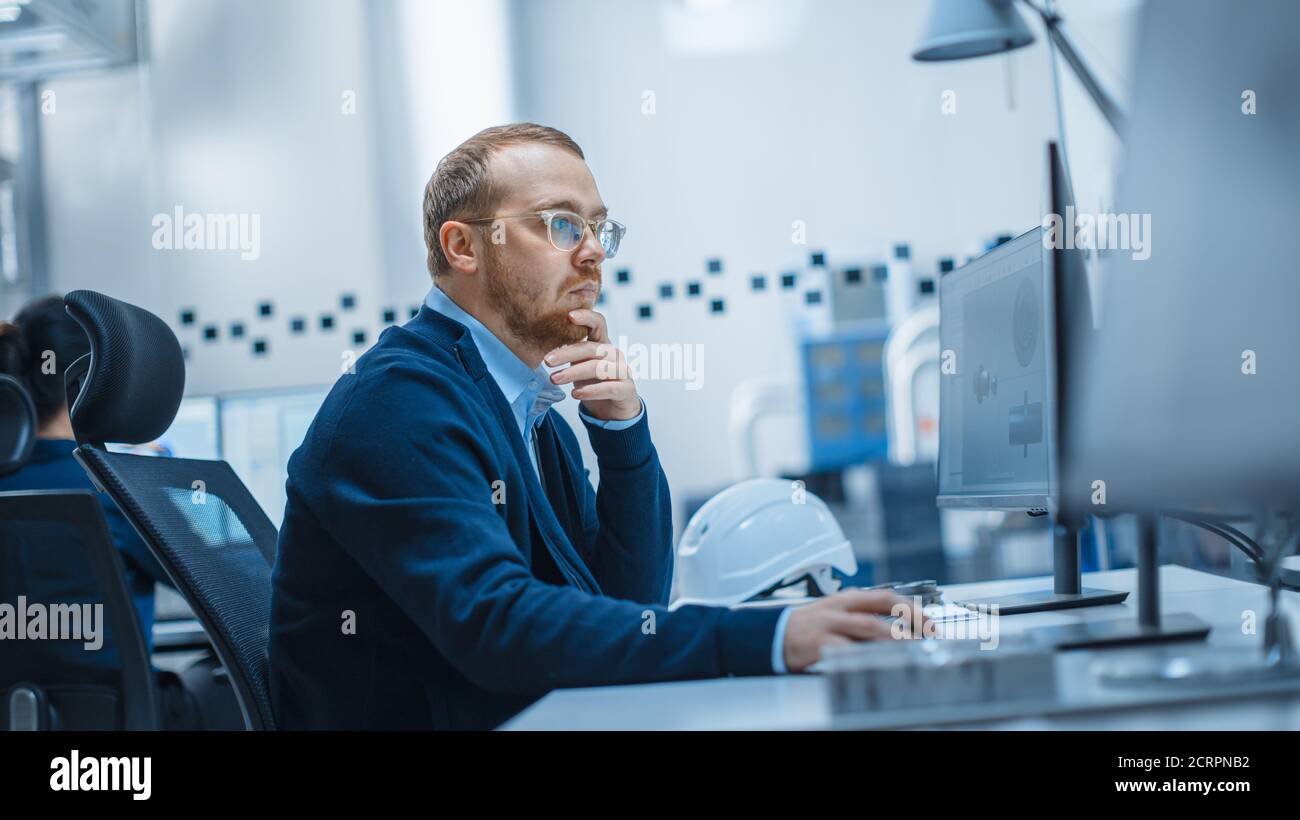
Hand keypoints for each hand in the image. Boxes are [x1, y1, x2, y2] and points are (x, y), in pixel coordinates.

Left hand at [544, 309, 640, 421]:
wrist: (613, 409)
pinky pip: (609, 388)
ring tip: (555, 379)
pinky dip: (591, 391)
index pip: (598, 323)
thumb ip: (570, 352)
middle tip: (547, 360)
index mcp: (602, 343)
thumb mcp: (580, 364)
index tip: (569, 316)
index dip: (586, 316)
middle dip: (567, 353)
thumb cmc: (594, 382)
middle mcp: (613, 354)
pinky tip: (575, 394)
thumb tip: (540, 342)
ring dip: (574, 373)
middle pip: (591, 348)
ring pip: (598, 367)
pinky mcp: (626, 389)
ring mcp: (622, 371)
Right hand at [782, 589, 925, 671]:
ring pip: (868, 628)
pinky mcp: (820, 643)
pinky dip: (865, 654)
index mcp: (847, 599)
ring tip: (912, 647)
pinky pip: (847, 649)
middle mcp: (841, 608)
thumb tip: (899, 629)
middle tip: (928, 634)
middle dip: (909, 621)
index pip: (885, 596)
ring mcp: (830, 625)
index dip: (910, 607)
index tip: (928, 620)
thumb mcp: (837, 612)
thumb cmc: (810, 625)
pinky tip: (878, 660)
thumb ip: (863, 616)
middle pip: (882, 608)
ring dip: (894, 638)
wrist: (776, 634)